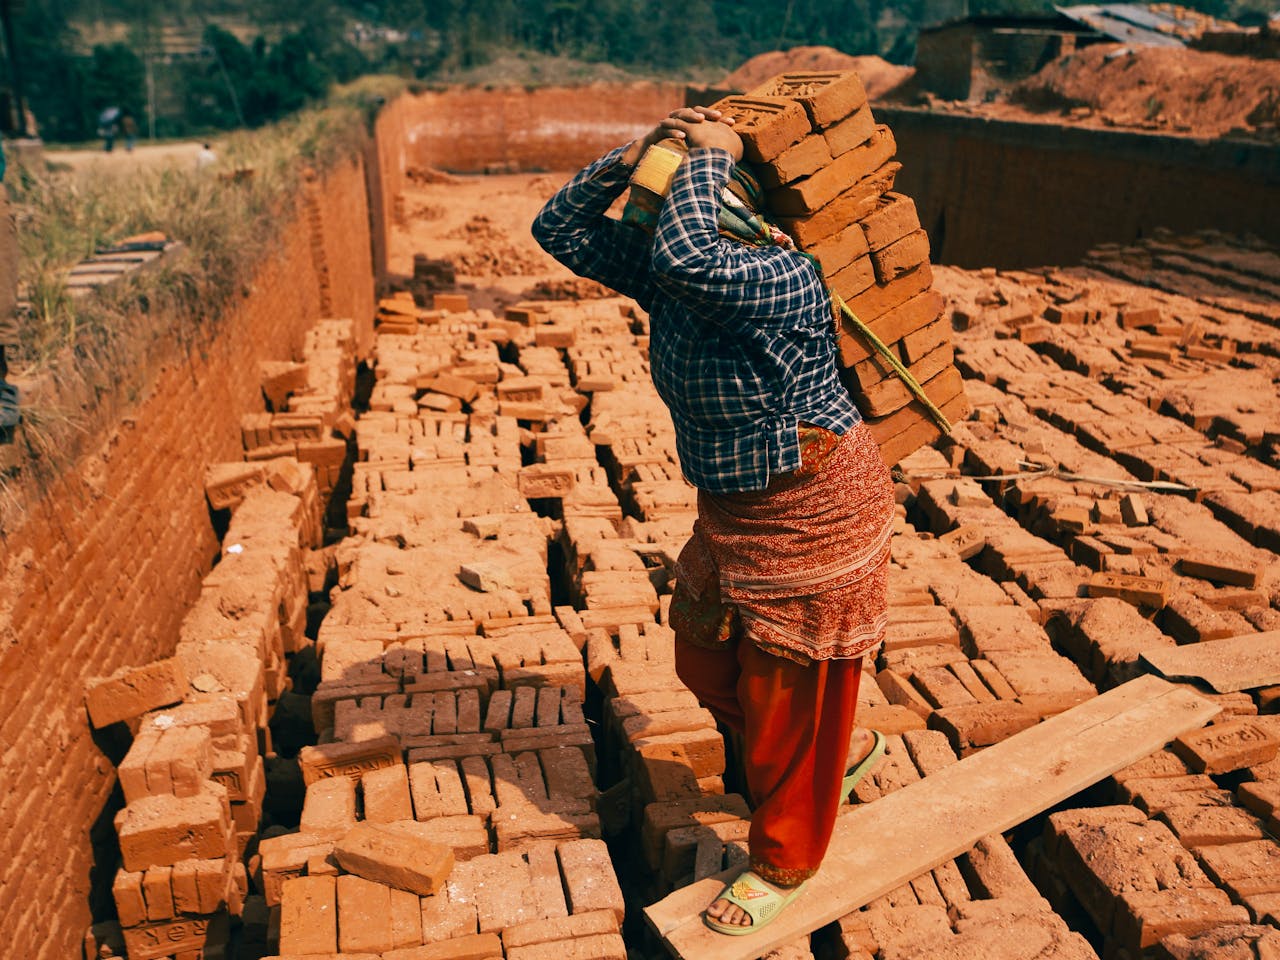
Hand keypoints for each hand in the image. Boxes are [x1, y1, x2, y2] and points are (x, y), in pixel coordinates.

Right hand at [622, 106, 742, 164]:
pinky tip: (682, 137)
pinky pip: (665, 131)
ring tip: (701, 121)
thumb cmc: (670, 158)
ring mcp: (667, 127)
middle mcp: (679, 124)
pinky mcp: (655, 134)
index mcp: (689, 127)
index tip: (733, 123)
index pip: (705, 119)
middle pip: (694, 112)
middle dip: (707, 113)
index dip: (719, 120)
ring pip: (679, 117)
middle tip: (719, 116)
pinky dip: (674, 133)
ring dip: (690, 118)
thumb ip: (705, 153)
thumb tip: (728, 158)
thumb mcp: (691, 156)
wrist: (643, 160)